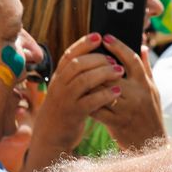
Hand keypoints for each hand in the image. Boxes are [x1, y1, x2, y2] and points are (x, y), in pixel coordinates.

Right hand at [28, 33, 120, 162]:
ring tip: (120, 71)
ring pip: (84, 80)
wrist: (51, 136)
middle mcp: (59, 86)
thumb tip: (96, 58)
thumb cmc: (63, 109)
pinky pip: (90, 101)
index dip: (84, 44)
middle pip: (78, 65)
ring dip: (104, 73)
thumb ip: (76, 75)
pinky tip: (116, 91)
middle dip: (98, 59)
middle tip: (114, 60)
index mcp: (58, 77)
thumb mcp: (64, 89)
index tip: (99, 36)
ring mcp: (66, 100)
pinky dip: (104, 95)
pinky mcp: (74, 114)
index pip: (70, 55)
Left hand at [91, 36, 164, 149]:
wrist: (151, 143)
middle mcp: (137, 95)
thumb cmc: (151, 113)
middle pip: (112, 74)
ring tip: (79, 73)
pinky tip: (80, 95)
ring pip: (102, 91)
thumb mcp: (153, 90)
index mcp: (145, 84)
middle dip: (97, 65)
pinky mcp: (116, 123)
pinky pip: (97, 109)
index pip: (131, 60)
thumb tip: (142, 47)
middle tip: (85, 56)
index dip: (118, 47)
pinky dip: (87, 101)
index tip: (106, 37)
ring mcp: (126, 109)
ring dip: (89, 82)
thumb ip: (146, 68)